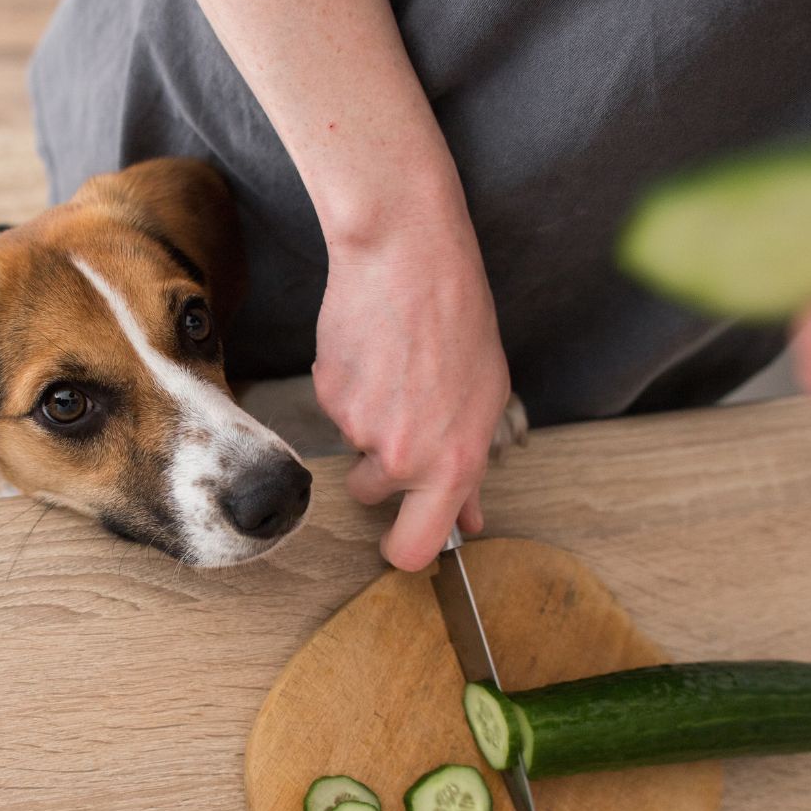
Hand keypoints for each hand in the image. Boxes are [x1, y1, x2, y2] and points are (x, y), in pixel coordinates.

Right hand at [313, 225, 510, 570]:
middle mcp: (402, 456)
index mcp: (452, 464)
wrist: (407, 259)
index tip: (399, 540)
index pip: (414, 548)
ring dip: (365, 419)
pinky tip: (372, 350)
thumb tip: (470, 518)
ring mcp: (358, 427)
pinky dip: (348, 385)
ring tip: (393, 369)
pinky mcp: (326, 394)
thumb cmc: (460, 321)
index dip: (402, 550)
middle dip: (376, 469)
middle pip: (369, 494)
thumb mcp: (485, 400)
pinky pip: (334, 406)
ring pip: (351, 444)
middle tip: (401, 416)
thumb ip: (471, 469)